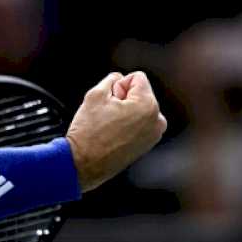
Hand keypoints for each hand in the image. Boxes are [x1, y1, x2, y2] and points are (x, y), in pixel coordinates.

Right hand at [65, 72, 167, 191]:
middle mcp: (156, 121)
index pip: (137, 78)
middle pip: (140, 93)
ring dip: (126, 111)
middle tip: (107, 113)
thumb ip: (111, 80)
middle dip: (124, 98)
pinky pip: (139, 123)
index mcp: (148, 106)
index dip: (119, 85)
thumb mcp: (95, 94)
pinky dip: (128, 124)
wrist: (84, 164)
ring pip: (139, 108)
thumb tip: (118, 79)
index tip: (109, 99)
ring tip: (110, 124)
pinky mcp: (147, 145)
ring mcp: (153, 135)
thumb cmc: (89, 133)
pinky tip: (113, 133)